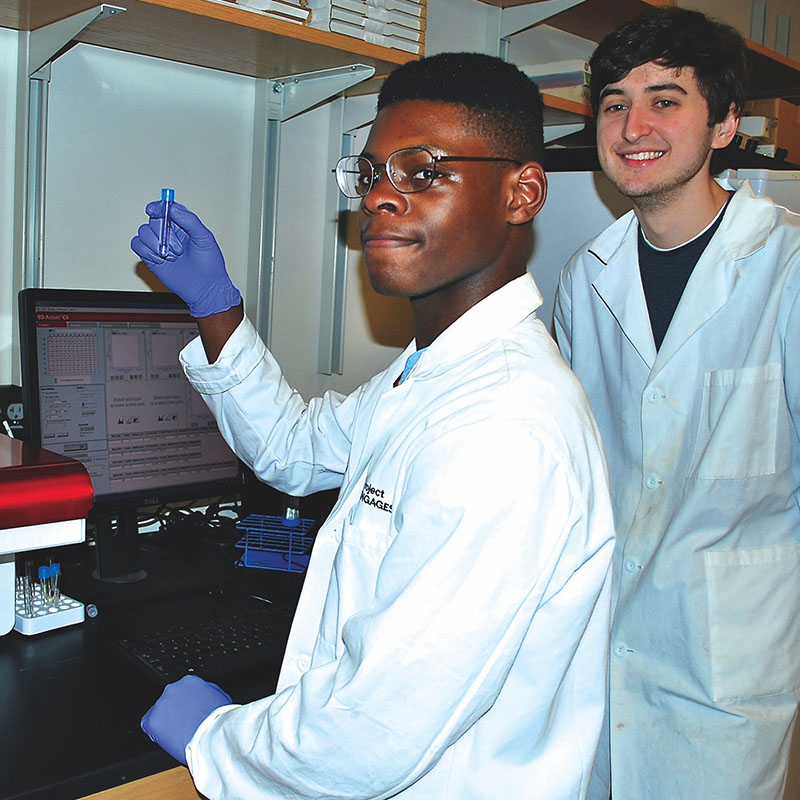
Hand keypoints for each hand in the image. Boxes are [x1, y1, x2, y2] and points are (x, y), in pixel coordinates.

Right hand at [131, 200, 241, 317]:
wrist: (205, 288)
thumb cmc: (210, 264)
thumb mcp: (204, 238)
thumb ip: (190, 221)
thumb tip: (172, 208)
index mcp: (183, 224)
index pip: (165, 208)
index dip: (157, 206)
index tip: (153, 210)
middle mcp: (169, 232)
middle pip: (153, 220)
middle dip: (162, 233)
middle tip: (178, 249)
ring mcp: (158, 244)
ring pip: (142, 232)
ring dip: (155, 244)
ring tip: (172, 257)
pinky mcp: (150, 257)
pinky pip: (136, 244)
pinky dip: (145, 251)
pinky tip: (160, 260)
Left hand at [141, 674, 232, 764]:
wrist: (213, 736)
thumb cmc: (219, 719)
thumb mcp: (220, 697)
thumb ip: (208, 692)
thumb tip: (203, 695)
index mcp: (189, 681)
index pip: (181, 691)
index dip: (184, 705)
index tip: (187, 714)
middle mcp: (173, 689)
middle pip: (169, 700)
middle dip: (174, 711)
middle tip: (183, 724)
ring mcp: (161, 704)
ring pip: (158, 713)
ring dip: (166, 721)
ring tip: (178, 733)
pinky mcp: (152, 720)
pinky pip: (148, 726)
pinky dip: (155, 732)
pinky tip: (168, 738)